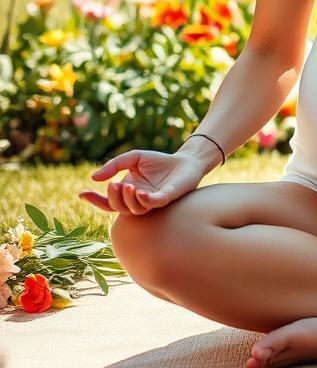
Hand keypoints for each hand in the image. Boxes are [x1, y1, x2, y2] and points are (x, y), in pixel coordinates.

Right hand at [77, 148, 205, 214]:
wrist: (185, 160)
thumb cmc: (159, 162)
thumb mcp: (133, 157)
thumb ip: (114, 165)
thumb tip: (94, 177)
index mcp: (128, 193)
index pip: (108, 202)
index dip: (94, 200)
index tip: (82, 193)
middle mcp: (138, 201)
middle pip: (119, 208)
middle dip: (113, 198)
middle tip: (113, 185)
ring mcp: (153, 201)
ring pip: (135, 209)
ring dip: (128, 199)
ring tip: (127, 185)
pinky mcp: (167, 197)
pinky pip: (154, 203)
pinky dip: (146, 200)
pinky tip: (140, 193)